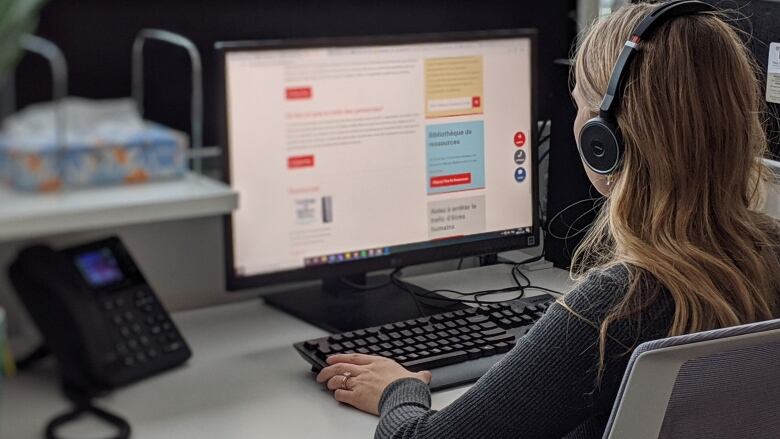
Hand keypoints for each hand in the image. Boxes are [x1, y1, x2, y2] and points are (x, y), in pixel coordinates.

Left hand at [316, 353, 431, 414]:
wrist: (404, 397)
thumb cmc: (408, 387)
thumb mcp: (415, 377)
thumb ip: (418, 376)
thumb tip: (425, 376)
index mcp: (377, 363)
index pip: (353, 357)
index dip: (341, 357)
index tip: (333, 358)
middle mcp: (366, 371)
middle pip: (340, 366)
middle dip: (328, 368)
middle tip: (321, 371)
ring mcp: (360, 383)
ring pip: (338, 378)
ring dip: (330, 381)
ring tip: (326, 383)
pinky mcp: (357, 397)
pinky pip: (341, 394)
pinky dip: (337, 394)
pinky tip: (337, 396)